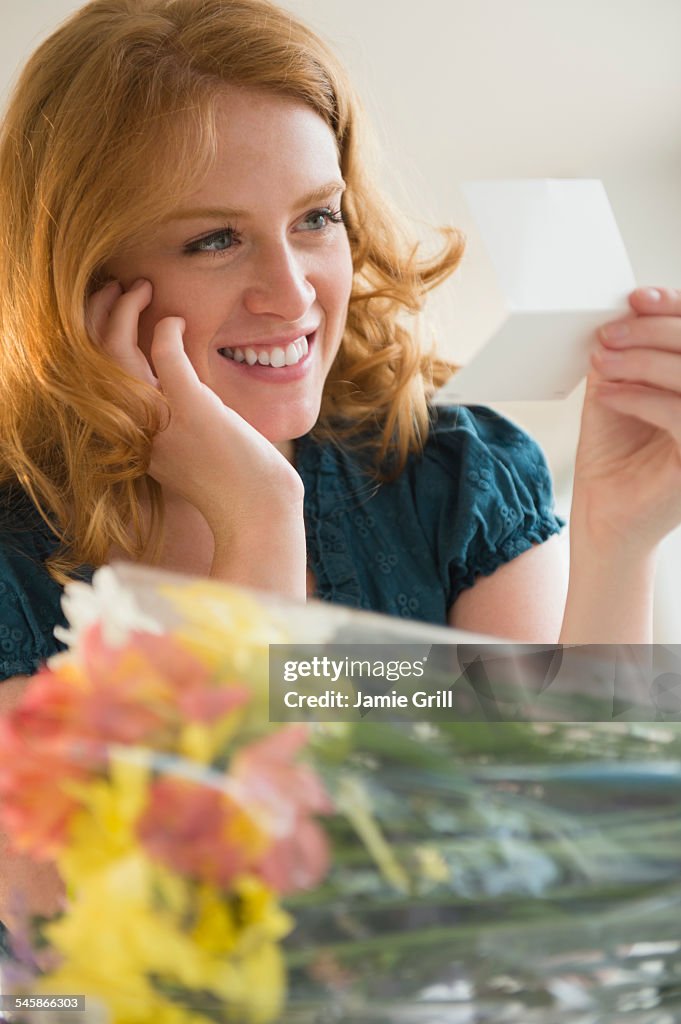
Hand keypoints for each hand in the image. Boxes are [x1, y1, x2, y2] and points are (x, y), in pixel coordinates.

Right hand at [86, 279, 305, 594]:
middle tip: (116, 291)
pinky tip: (176, 320)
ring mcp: (162, 420)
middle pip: (97, 363)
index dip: (100, 345)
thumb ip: (183, 422)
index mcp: (136, 443)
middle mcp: (139, 432)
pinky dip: (167, 329)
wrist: (258, 513)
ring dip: (122, 312)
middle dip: (98, 319)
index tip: (115, 321)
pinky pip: (164, 354)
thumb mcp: (197, 453)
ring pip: (117, 354)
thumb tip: (194, 393)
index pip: (102, 383)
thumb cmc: (239, 489)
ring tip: (137, 288)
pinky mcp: (192, 408)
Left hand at [574, 286, 680, 551]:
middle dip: (653, 331)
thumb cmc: (614, 454)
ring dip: (643, 361)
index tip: (637, 298)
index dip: (674, 310)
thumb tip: (625, 309)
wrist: (604, 514)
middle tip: (608, 333)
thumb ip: (628, 353)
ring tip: (602, 360)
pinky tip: (606, 393)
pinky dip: (640, 397)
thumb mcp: (619, 390)